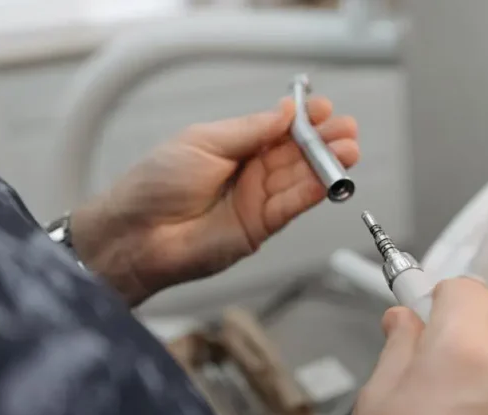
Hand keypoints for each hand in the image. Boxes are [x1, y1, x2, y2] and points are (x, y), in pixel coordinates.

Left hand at [71, 97, 358, 304]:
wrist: (139, 233)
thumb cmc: (156, 184)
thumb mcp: (203, 141)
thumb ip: (249, 130)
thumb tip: (284, 112)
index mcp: (233, 146)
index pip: (277, 129)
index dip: (303, 119)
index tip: (324, 109)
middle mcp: (249, 172)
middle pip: (295, 153)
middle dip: (324, 141)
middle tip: (347, 130)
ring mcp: (256, 199)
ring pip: (300, 178)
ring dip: (326, 165)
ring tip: (349, 151)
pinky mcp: (260, 227)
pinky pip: (292, 205)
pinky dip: (313, 192)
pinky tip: (330, 179)